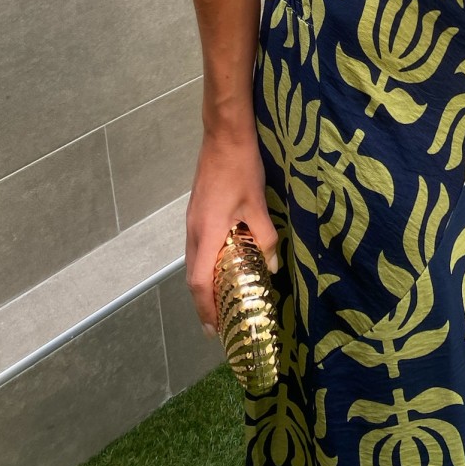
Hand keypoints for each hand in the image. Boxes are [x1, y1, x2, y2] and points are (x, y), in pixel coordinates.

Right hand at [185, 132, 280, 337]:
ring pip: (192, 262)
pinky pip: (196, 248)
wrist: (224, 135)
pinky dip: (204, 266)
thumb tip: (273, 266)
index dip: (205, 309)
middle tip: (220, 324)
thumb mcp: (258, 203)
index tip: (214, 330)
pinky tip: (221, 266)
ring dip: (203, 285)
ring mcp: (192, 220)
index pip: (199, 281)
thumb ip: (265, 237)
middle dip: (203, 304)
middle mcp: (193, 231)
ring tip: (221, 301)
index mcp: (206, 232)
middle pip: (192, 276)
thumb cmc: (241, 168)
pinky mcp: (196, 211)